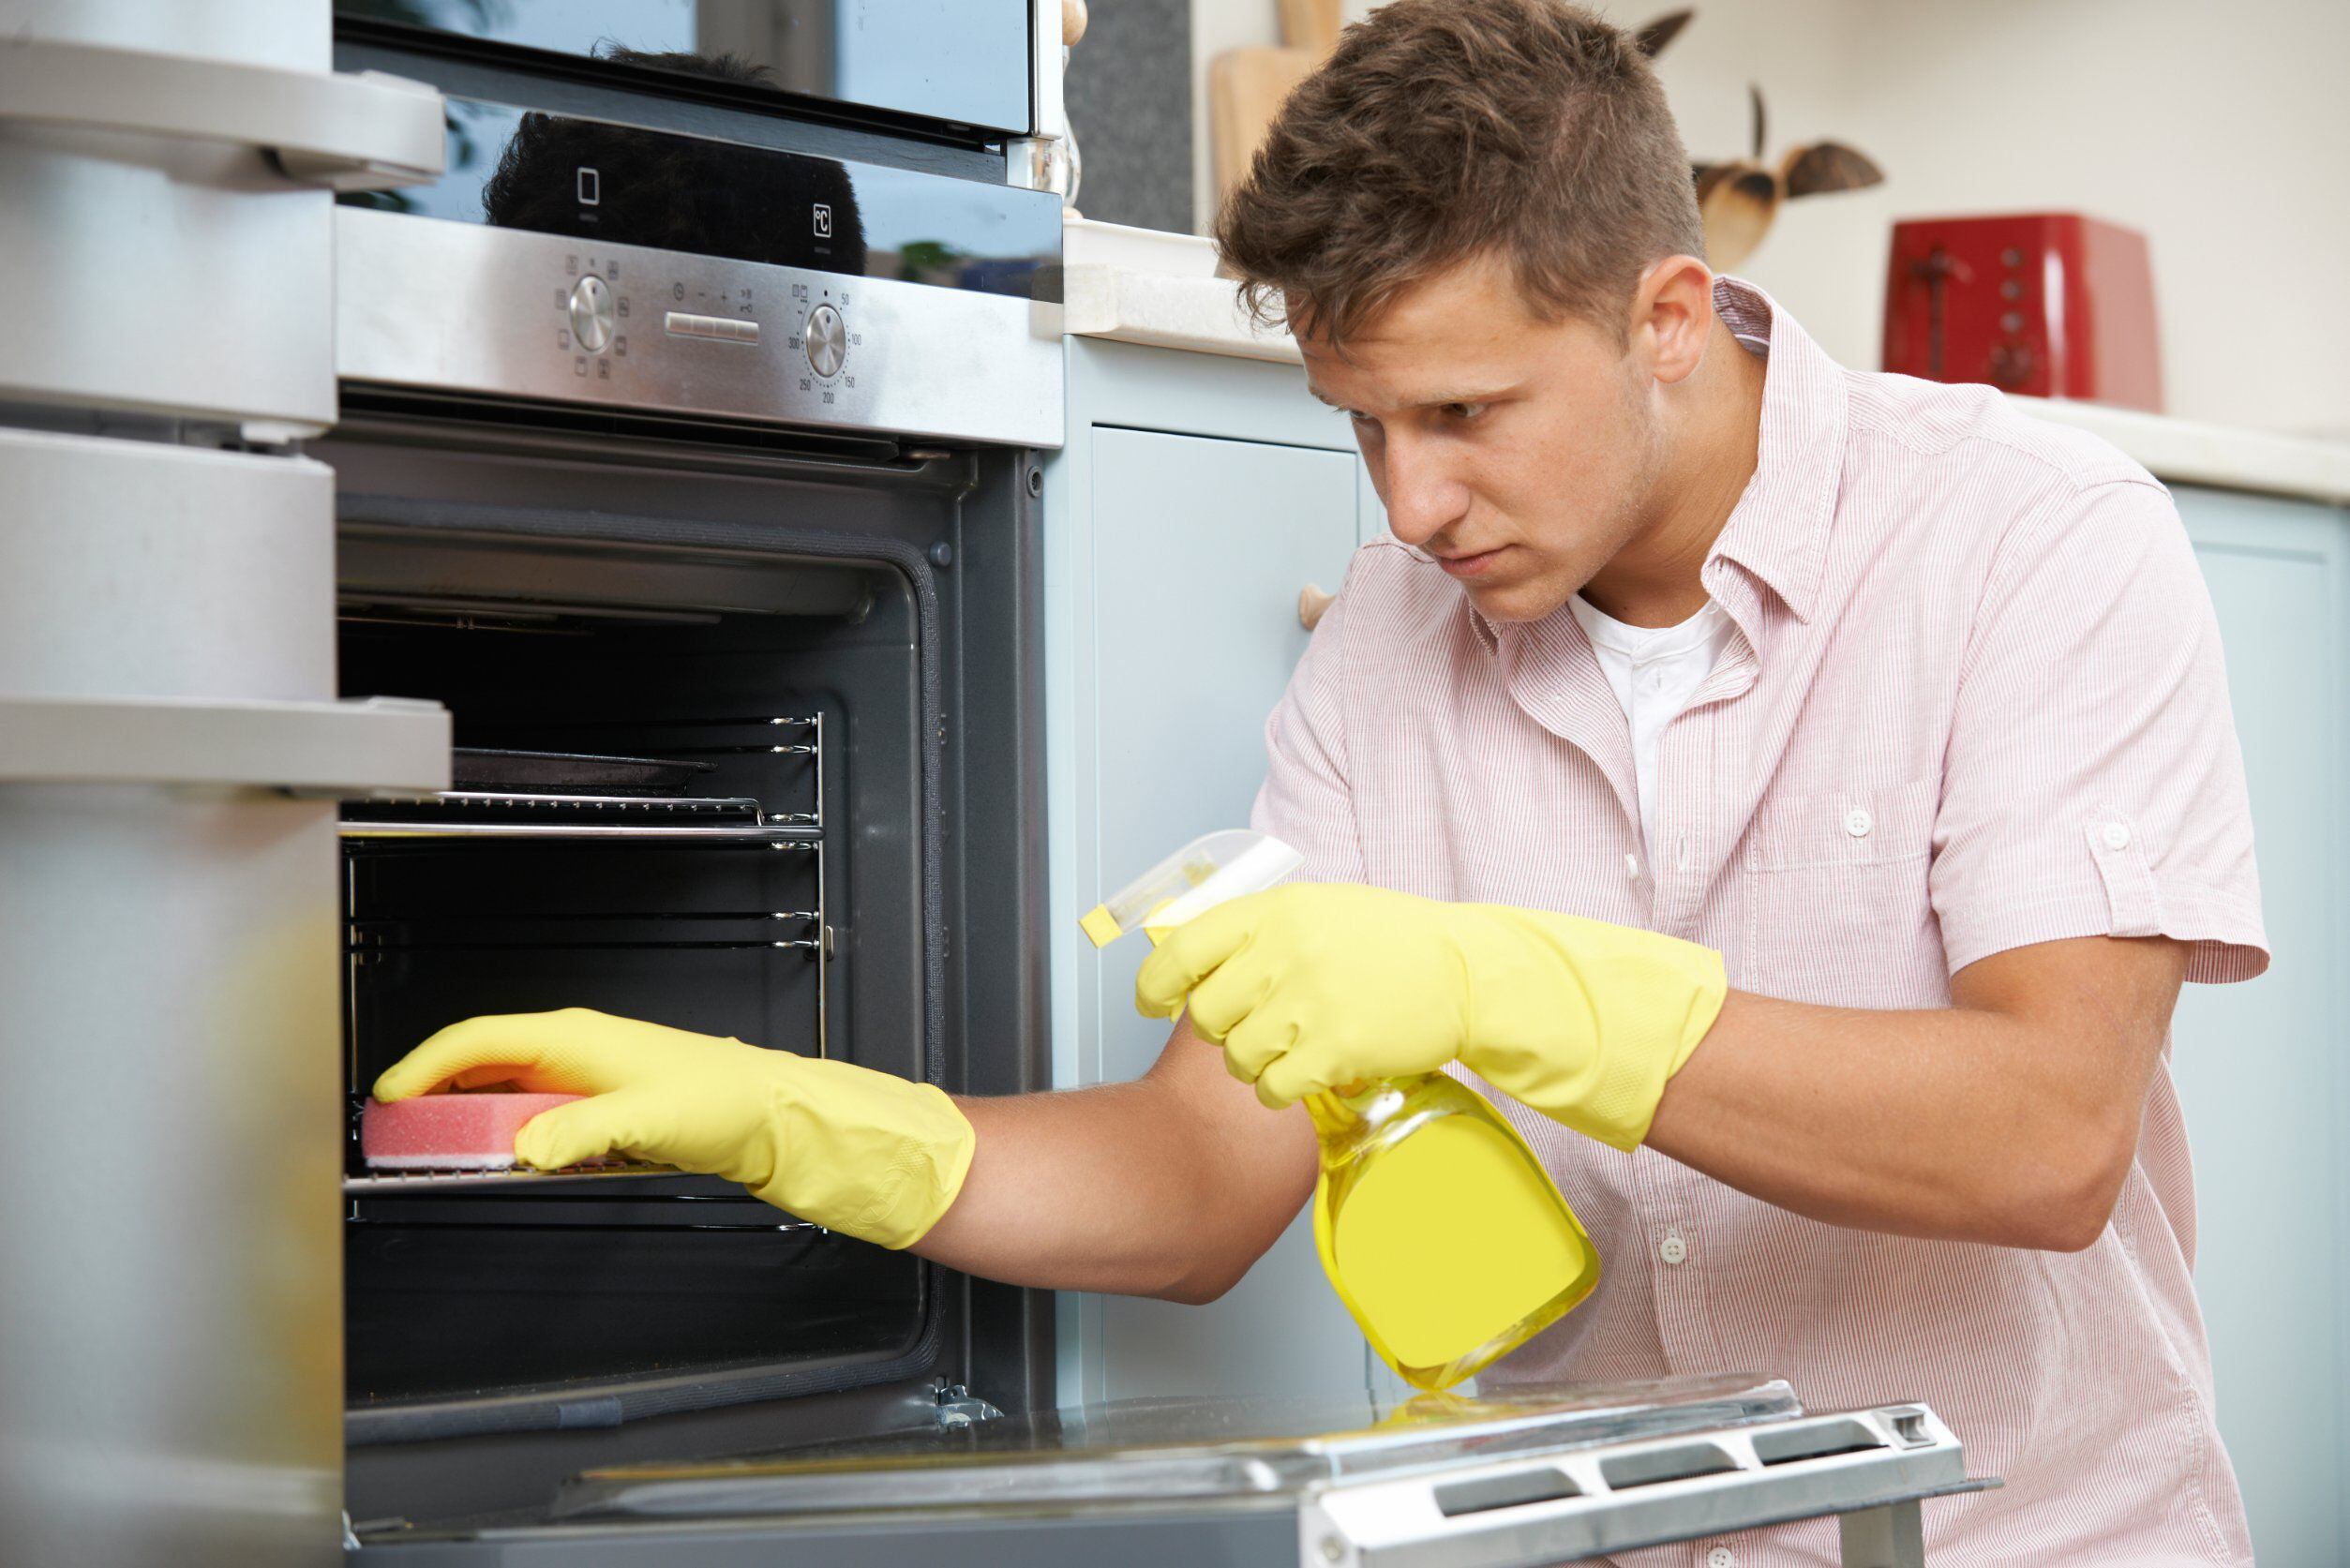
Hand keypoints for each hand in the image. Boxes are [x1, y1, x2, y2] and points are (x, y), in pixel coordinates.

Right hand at [373, 1008, 974, 1248]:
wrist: (771, 1113)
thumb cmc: (723, 1099)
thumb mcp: (649, 1119)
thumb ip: (582, 1132)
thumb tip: (527, 1147)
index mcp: (574, 1037)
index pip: (476, 1039)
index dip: (423, 1065)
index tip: (385, 1097)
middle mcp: (572, 1049)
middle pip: (480, 1065)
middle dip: (433, 1094)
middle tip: (395, 1135)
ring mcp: (582, 1078)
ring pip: (502, 1094)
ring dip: (467, 1120)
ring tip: (436, 1154)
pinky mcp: (597, 1107)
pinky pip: (532, 1119)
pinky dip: (505, 1137)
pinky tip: (505, 1162)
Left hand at [1133, 884, 1726, 1149]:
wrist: (1467, 972)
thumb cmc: (1392, 940)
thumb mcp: (1320, 909)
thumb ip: (1258, 930)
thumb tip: (1190, 957)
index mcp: (1275, 911)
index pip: (1183, 949)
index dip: (1155, 984)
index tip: (1151, 1002)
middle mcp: (1283, 953)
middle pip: (1206, 1014)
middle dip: (1221, 1030)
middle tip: (1251, 1029)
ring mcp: (1308, 1003)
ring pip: (1236, 1058)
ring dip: (1254, 1064)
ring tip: (1290, 1050)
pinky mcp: (1334, 1050)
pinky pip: (1274, 1088)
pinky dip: (1282, 1090)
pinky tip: (1305, 1075)